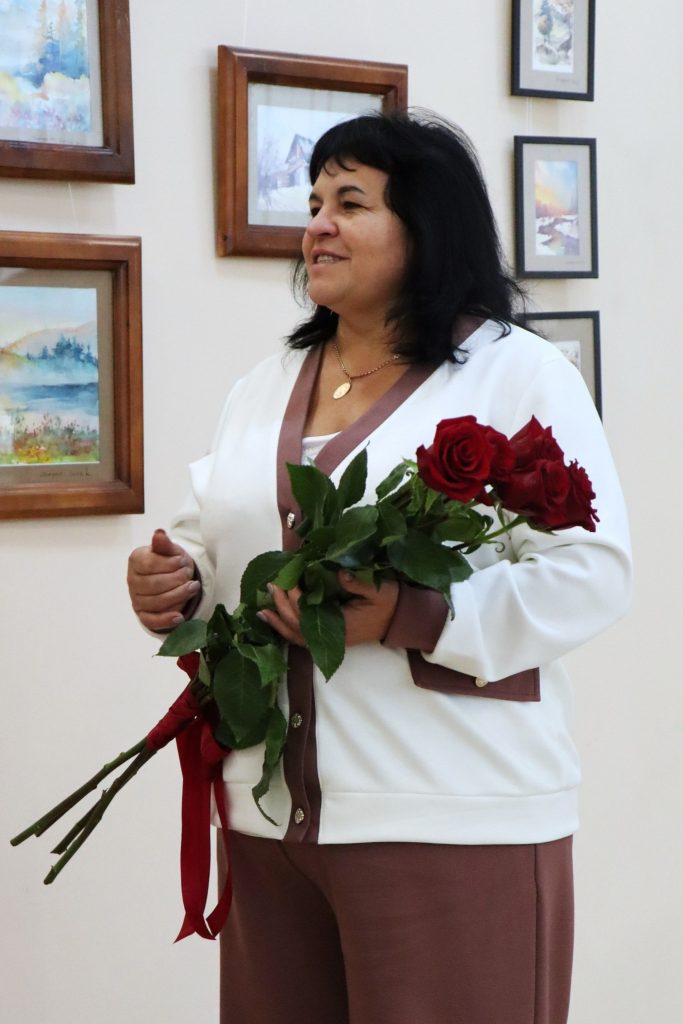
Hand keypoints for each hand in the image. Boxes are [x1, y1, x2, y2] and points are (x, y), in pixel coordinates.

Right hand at [127, 529, 198, 630]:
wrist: (174, 577)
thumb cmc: (171, 562)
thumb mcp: (171, 551)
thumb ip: (165, 544)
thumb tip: (159, 533)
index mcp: (135, 561)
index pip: (149, 564)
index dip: (169, 564)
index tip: (182, 561)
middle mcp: (132, 581)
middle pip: (154, 585)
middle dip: (176, 579)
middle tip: (189, 574)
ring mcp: (136, 599)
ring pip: (156, 602)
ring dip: (178, 595)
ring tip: (193, 587)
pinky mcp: (143, 615)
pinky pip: (152, 621)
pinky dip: (166, 620)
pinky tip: (180, 617)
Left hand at [260, 571, 398, 648]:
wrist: (399, 619)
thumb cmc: (389, 603)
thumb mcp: (379, 590)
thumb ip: (358, 583)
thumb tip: (338, 573)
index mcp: (342, 625)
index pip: (310, 613)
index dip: (295, 597)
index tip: (288, 579)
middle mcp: (331, 637)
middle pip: (298, 625)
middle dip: (282, 606)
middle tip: (272, 585)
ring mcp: (328, 640)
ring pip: (296, 635)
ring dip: (278, 622)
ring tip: (262, 610)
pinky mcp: (328, 637)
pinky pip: (301, 637)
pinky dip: (286, 629)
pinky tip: (275, 619)